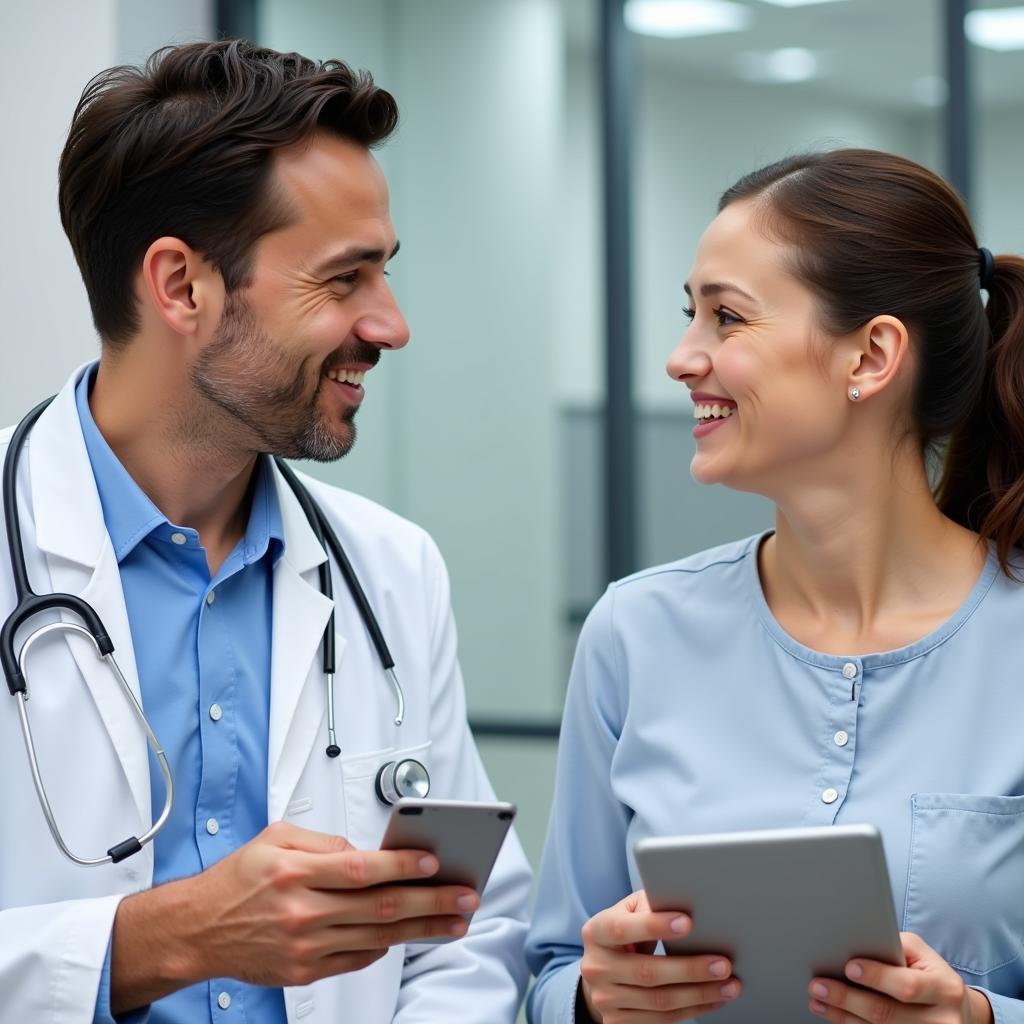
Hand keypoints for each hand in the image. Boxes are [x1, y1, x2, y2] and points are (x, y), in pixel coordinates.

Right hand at [110, 822, 477, 1011]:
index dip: (401, 865)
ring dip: (421, 930)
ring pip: (376, 937)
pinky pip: (356, 960)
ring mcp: (304, 946)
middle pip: (379, 907)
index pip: (360, 869)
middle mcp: (301, 911)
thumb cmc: (238, 878)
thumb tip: (367, 853)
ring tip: (453, 920)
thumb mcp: (275, 838)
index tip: (433, 861)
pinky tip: (409, 937)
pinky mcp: (303, 972)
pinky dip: (385, 947)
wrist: (197, 929)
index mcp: (295, 871)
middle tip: (465, 896)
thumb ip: (324, 840)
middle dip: (430, 901)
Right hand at [578, 890, 741, 1022]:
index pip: (623, 929)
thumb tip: (684, 906)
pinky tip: (712, 999)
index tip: (688, 923)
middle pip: (647, 973)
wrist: (602, 969)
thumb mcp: (630, 910)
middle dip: (690, 970)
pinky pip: (661, 1021)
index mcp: (596, 932)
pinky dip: (692, 1010)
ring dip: (700, 995)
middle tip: (724, 964)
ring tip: (729, 985)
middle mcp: (596, 967)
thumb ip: (650, 906)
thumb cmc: (626, 930)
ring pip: (659, 1002)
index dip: (655, 926)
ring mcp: (605, 999)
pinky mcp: (617, 1022)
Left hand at [808, 932, 992, 1023]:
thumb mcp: (920, 954)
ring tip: (818, 1003)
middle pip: (887, 1013)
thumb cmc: (929, 974)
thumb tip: (854, 945)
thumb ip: (892, 948)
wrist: (957, 1012)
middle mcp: (943, 1020)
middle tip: (817, 986)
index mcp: (945, 988)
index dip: (877, 977)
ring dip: (843, 1017)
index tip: (848, 967)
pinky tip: (837, 1018)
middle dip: (847, 999)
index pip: (907, 985)